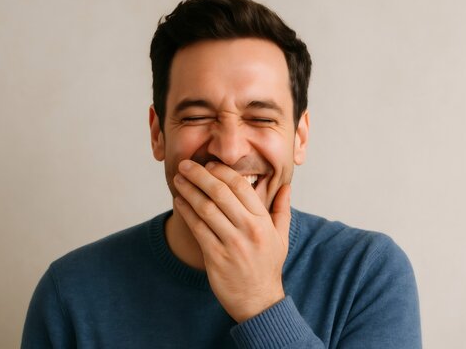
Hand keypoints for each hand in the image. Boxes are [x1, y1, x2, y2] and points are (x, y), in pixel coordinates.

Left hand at [173, 159, 290, 322]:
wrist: (258, 301)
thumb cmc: (267, 266)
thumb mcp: (281, 237)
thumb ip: (282, 209)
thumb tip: (286, 186)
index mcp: (263, 221)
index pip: (241, 186)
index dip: (222, 171)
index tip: (209, 164)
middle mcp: (248, 230)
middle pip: (220, 193)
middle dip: (200, 175)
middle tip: (186, 165)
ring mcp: (231, 243)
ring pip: (206, 208)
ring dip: (189, 191)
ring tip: (178, 180)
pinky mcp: (215, 257)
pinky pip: (197, 228)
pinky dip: (186, 212)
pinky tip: (179, 202)